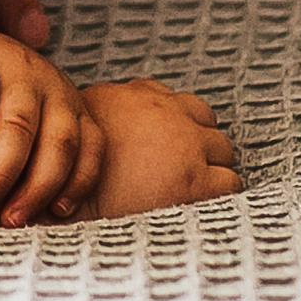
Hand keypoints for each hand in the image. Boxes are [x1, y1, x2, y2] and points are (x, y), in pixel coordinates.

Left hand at [0, 20, 103, 225]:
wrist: (7, 63)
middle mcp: (24, 70)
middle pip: (20, 124)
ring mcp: (59, 94)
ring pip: (60, 141)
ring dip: (39, 185)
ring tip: (10, 221)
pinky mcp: (84, 117)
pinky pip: (91, 151)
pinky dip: (78, 183)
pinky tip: (55, 212)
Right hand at [72, 79, 239, 218]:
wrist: (70, 204)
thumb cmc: (71, 173)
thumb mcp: (84, 127)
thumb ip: (108, 115)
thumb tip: (121, 123)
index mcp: (135, 96)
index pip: (178, 100)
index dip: (180, 125)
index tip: (174, 146)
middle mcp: (163, 112)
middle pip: (205, 120)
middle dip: (200, 144)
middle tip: (186, 169)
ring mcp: (183, 143)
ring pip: (223, 149)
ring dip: (212, 166)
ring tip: (196, 189)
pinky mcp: (196, 180)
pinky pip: (230, 182)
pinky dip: (221, 193)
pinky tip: (203, 205)